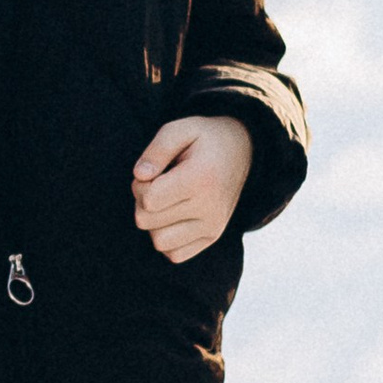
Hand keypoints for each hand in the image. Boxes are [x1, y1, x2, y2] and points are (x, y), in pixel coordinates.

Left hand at [132, 114, 252, 263]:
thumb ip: (157, 149)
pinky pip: (174, 254)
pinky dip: (166, 238)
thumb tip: (139, 175)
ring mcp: (212, 227)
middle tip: (156, 184)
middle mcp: (210, 208)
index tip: (152, 172)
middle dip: (142, 201)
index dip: (139, 184)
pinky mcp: (212, 237)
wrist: (243, 152)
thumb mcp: (182, 128)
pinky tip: (172, 216)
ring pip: (158, 242)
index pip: (149, 199)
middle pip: (146, 221)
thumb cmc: (206, 139)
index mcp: (201, 179)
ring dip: (152, 222)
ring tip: (165, 201)